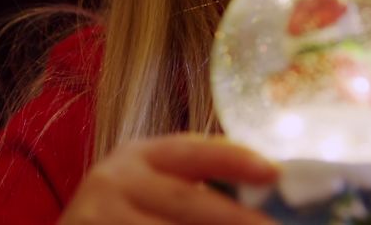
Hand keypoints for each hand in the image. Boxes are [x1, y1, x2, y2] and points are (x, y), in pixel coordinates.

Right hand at [58, 133, 278, 224]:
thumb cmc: (126, 217)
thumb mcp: (150, 190)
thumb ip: (197, 188)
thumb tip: (269, 185)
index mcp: (136, 157)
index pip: (190, 152)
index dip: (233, 159)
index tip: (274, 172)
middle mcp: (112, 182)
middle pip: (187, 202)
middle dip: (238, 220)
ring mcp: (96, 219)